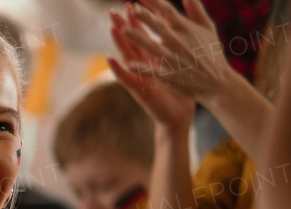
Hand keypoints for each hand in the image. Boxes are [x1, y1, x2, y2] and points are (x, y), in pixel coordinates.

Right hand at [109, 5, 195, 131]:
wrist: (178, 115)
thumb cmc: (180, 91)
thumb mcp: (178, 66)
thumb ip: (175, 49)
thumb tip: (177, 32)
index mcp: (152, 58)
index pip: (142, 36)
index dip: (137, 21)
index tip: (133, 4)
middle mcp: (142, 66)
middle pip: (130, 43)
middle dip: (123, 26)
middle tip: (115, 11)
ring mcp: (139, 77)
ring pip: (125, 56)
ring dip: (118, 43)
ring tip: (112, 29)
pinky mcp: (138, 90)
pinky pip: (126, 78)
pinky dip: (117, 69)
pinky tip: (110, 60)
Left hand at [116, 0, 236, 103]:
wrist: (218, 83)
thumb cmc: (210, 53)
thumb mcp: (208, 28)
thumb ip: (196, 10)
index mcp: (187, 29)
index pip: (168, 12)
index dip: (155, 2)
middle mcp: (180, 42)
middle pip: (160, 27)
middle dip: (146, 18)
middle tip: (132, 9)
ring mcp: (175, 60)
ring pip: (154, 48)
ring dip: (140, 39)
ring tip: (125, 31)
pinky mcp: (171, 76)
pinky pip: (155, 72)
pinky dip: (143, 69)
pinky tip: (130, 65)